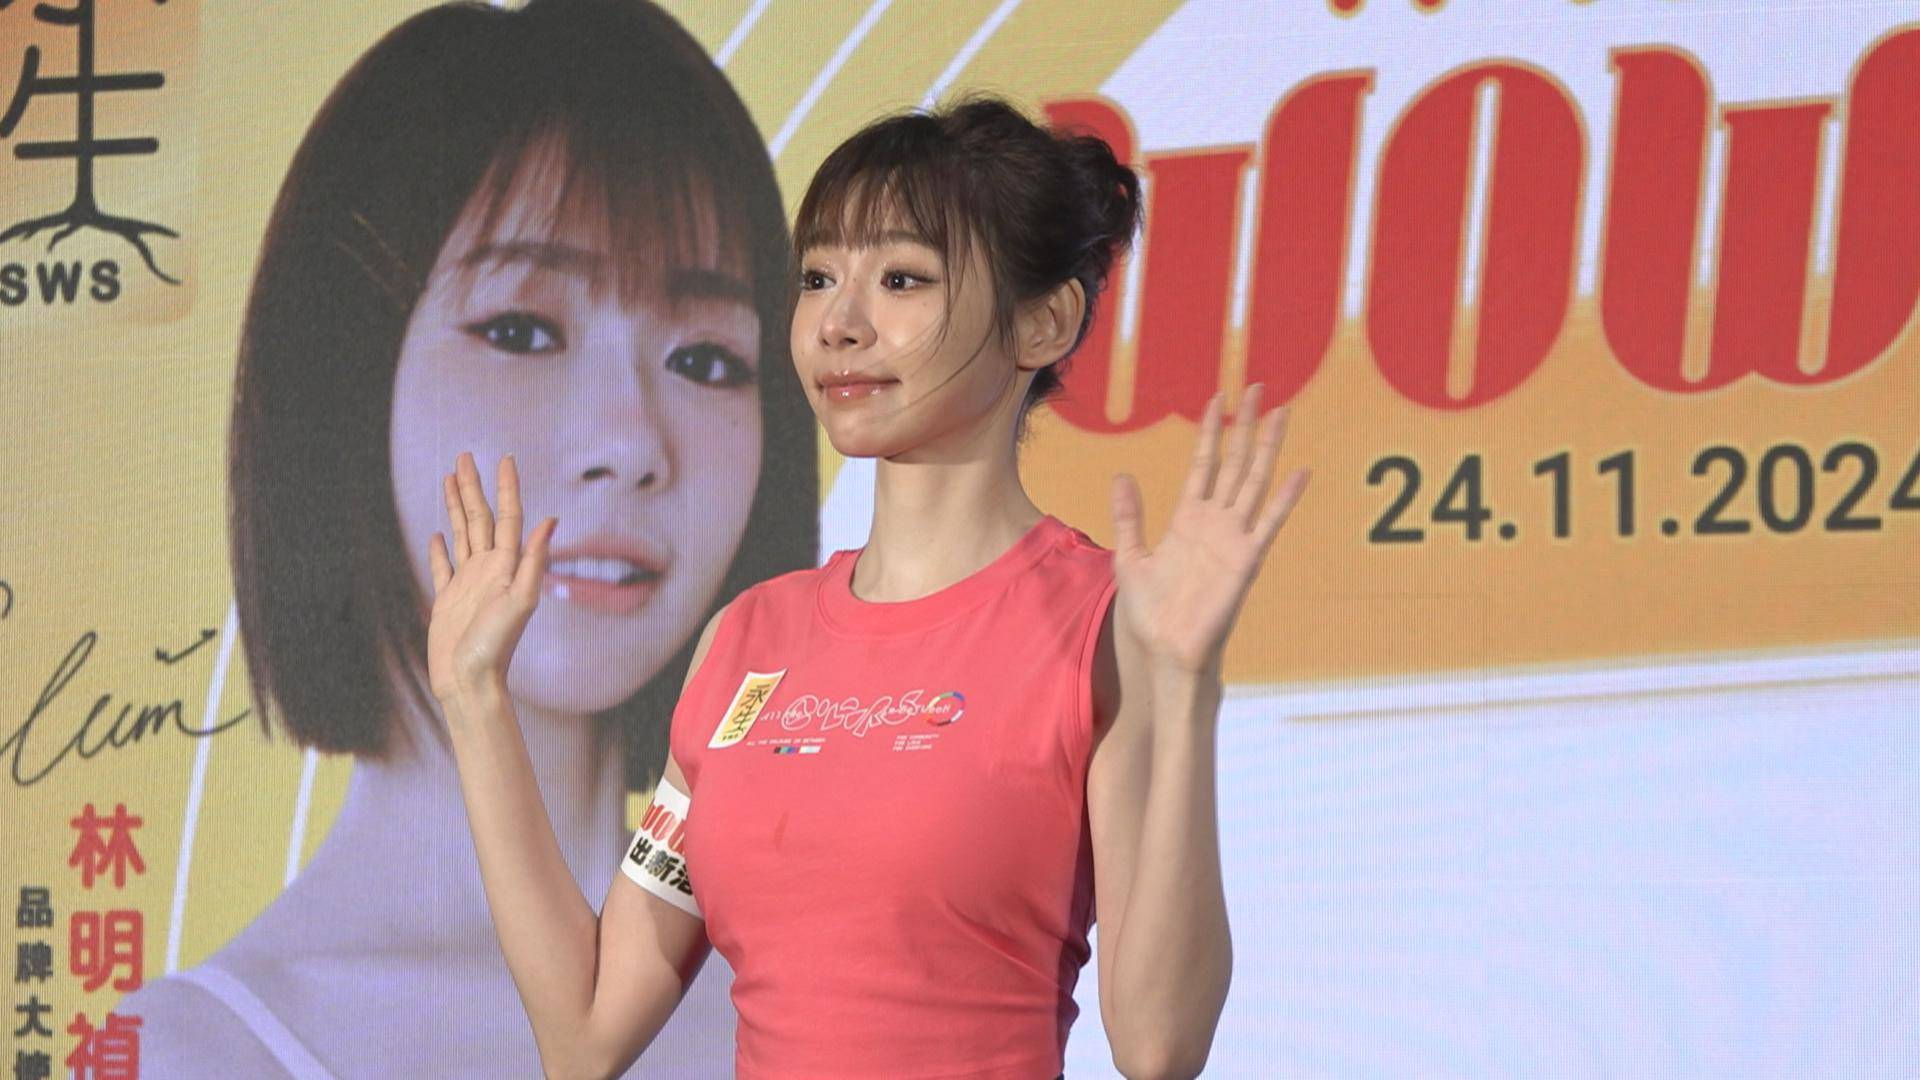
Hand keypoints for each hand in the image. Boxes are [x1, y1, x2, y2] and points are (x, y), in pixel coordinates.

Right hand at [426, 451, 556, 704]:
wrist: (471, 683)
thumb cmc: (496, 647)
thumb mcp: (520, 601)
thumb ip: (534, 561)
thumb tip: (552, 520)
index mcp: (505, 566)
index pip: (506, 517)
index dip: (506, 488)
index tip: (504, 458)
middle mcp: (488, 570)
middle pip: (480, 518)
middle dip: (473, 487)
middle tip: (464, 456)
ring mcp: (467, 584)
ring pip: (462, 534)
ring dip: (457, 507)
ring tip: (450, 480)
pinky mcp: (448, 601)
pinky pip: (443, 567)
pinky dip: (440, 549)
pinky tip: (437, 534)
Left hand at [1109, 383, 1309, 676]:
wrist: (1165, 651)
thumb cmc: (1150, 613)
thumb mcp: (1129, 557)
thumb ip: (1129, 517)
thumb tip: (1122, 476)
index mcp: (1187, 519)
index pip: (1204, 463)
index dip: (1210, 431)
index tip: (1217, 398)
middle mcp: (1215, 522)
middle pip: (1234, 461)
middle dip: (1244, 424)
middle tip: (1256, 387)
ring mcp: (1233, 538)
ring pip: (1253, 481)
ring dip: (1267, 447)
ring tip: (1282, 412)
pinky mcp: (1246, 560)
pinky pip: (1268, 522)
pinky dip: (1285, 497)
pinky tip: (1300, 471)